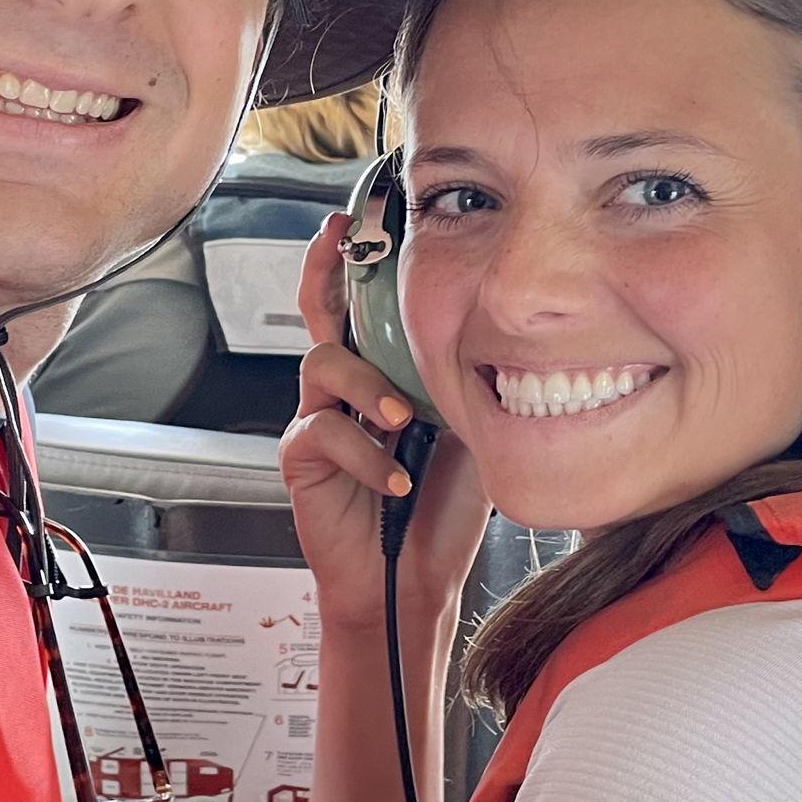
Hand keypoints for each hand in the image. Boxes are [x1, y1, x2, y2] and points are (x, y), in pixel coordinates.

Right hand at [279, 220, 491, 635]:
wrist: (412, 583)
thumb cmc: (440, 508)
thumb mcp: (469, 429)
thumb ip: (462, 383)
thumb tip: (498, 335)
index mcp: (385, 373)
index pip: (364, 304)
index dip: (356, 259)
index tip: (359, 217)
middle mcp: (347, 388)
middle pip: (320, 310)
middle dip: (325, 269)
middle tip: (335, 238)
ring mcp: (320, 419)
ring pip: (323, 363)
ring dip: (367, 384)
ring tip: (402, 417)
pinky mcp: (303, 460)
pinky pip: (322, 431)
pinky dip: (364, 453)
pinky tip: (394, 478)